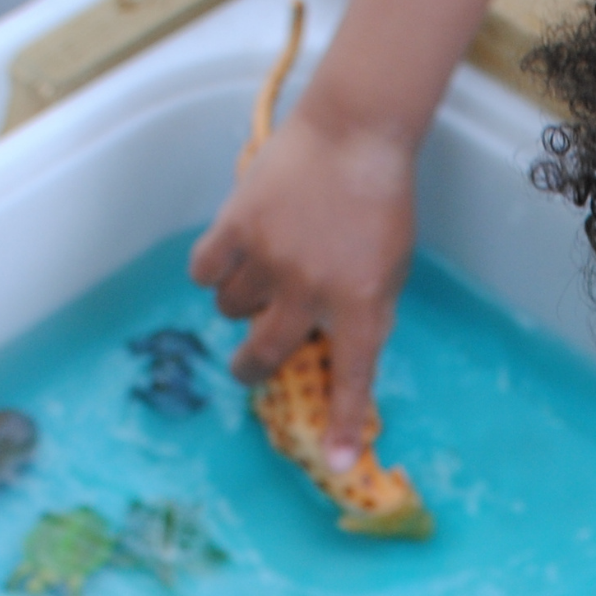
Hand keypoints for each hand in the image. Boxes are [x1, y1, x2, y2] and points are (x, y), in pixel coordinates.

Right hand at [189, 108, 415, 471]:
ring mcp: (270, 256)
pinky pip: (204, 270)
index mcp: (362, 304)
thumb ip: (363, 313)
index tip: (333, 462)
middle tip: (250, 363)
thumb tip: (330, 351)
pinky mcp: (236, 223)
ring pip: (231, 308)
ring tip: (258, 277)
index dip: (342, 424)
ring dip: (241, 303)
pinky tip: (228, 260)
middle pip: (265, 351)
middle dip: (253, 367)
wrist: (355, 133)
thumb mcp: (391, 270)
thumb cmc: (381, 204)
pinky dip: (212, 272)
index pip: (352, 378)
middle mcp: (311, 289)